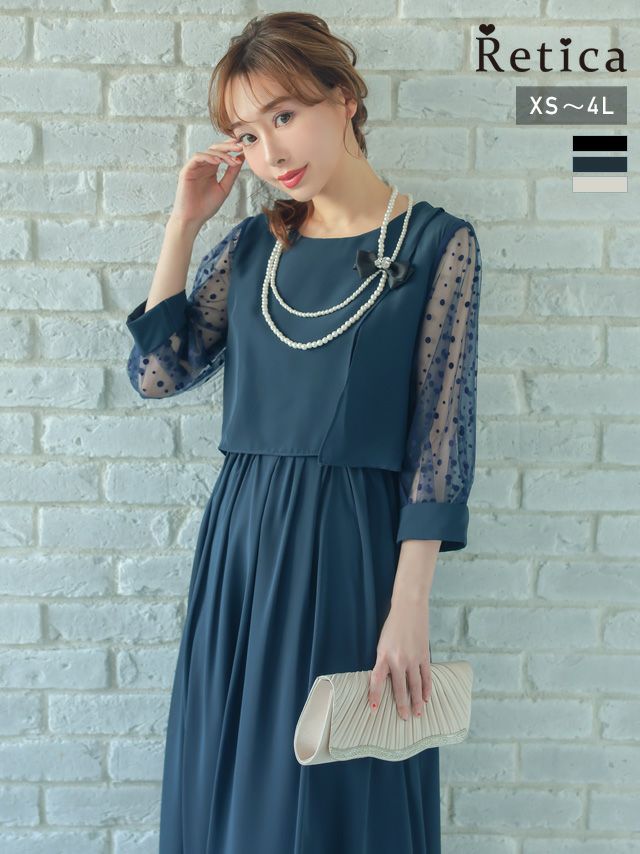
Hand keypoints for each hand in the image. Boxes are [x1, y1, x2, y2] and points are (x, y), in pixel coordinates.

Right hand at [169, 137, 245, 230]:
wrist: (193, 218)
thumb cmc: (206, 206)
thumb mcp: (224, 188)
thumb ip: (232, 173)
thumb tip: (242, 158)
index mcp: (211, 169)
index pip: (222, 153)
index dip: (232, 147)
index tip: (244, 147)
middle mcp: (203, 165)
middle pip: (216, 148)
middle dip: (228, 146)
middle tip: (240, 146)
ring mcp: (195, 167)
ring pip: (208, 151)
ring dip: (221, 153)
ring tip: (232, 159)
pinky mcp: (187, 170)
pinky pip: (197, 158)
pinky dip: (208, 157)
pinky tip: (218, 161)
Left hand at [367, 600, 431, 720]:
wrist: (409, 608)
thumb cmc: (393, 625)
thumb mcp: (382, 643)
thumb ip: (384, 661)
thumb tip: (386, 678)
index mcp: (384, 656)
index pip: (377, 681)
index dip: (375, 696)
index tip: (373, 709)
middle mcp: (398, 660)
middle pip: (399, 688)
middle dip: (401, 705)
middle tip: (403, 718)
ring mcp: (413, 659)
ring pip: (415, 686)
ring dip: (416, 701)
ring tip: (417, 714)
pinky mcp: (424, 655)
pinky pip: (426, 676)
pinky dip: (427, 688)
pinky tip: (427, 697)